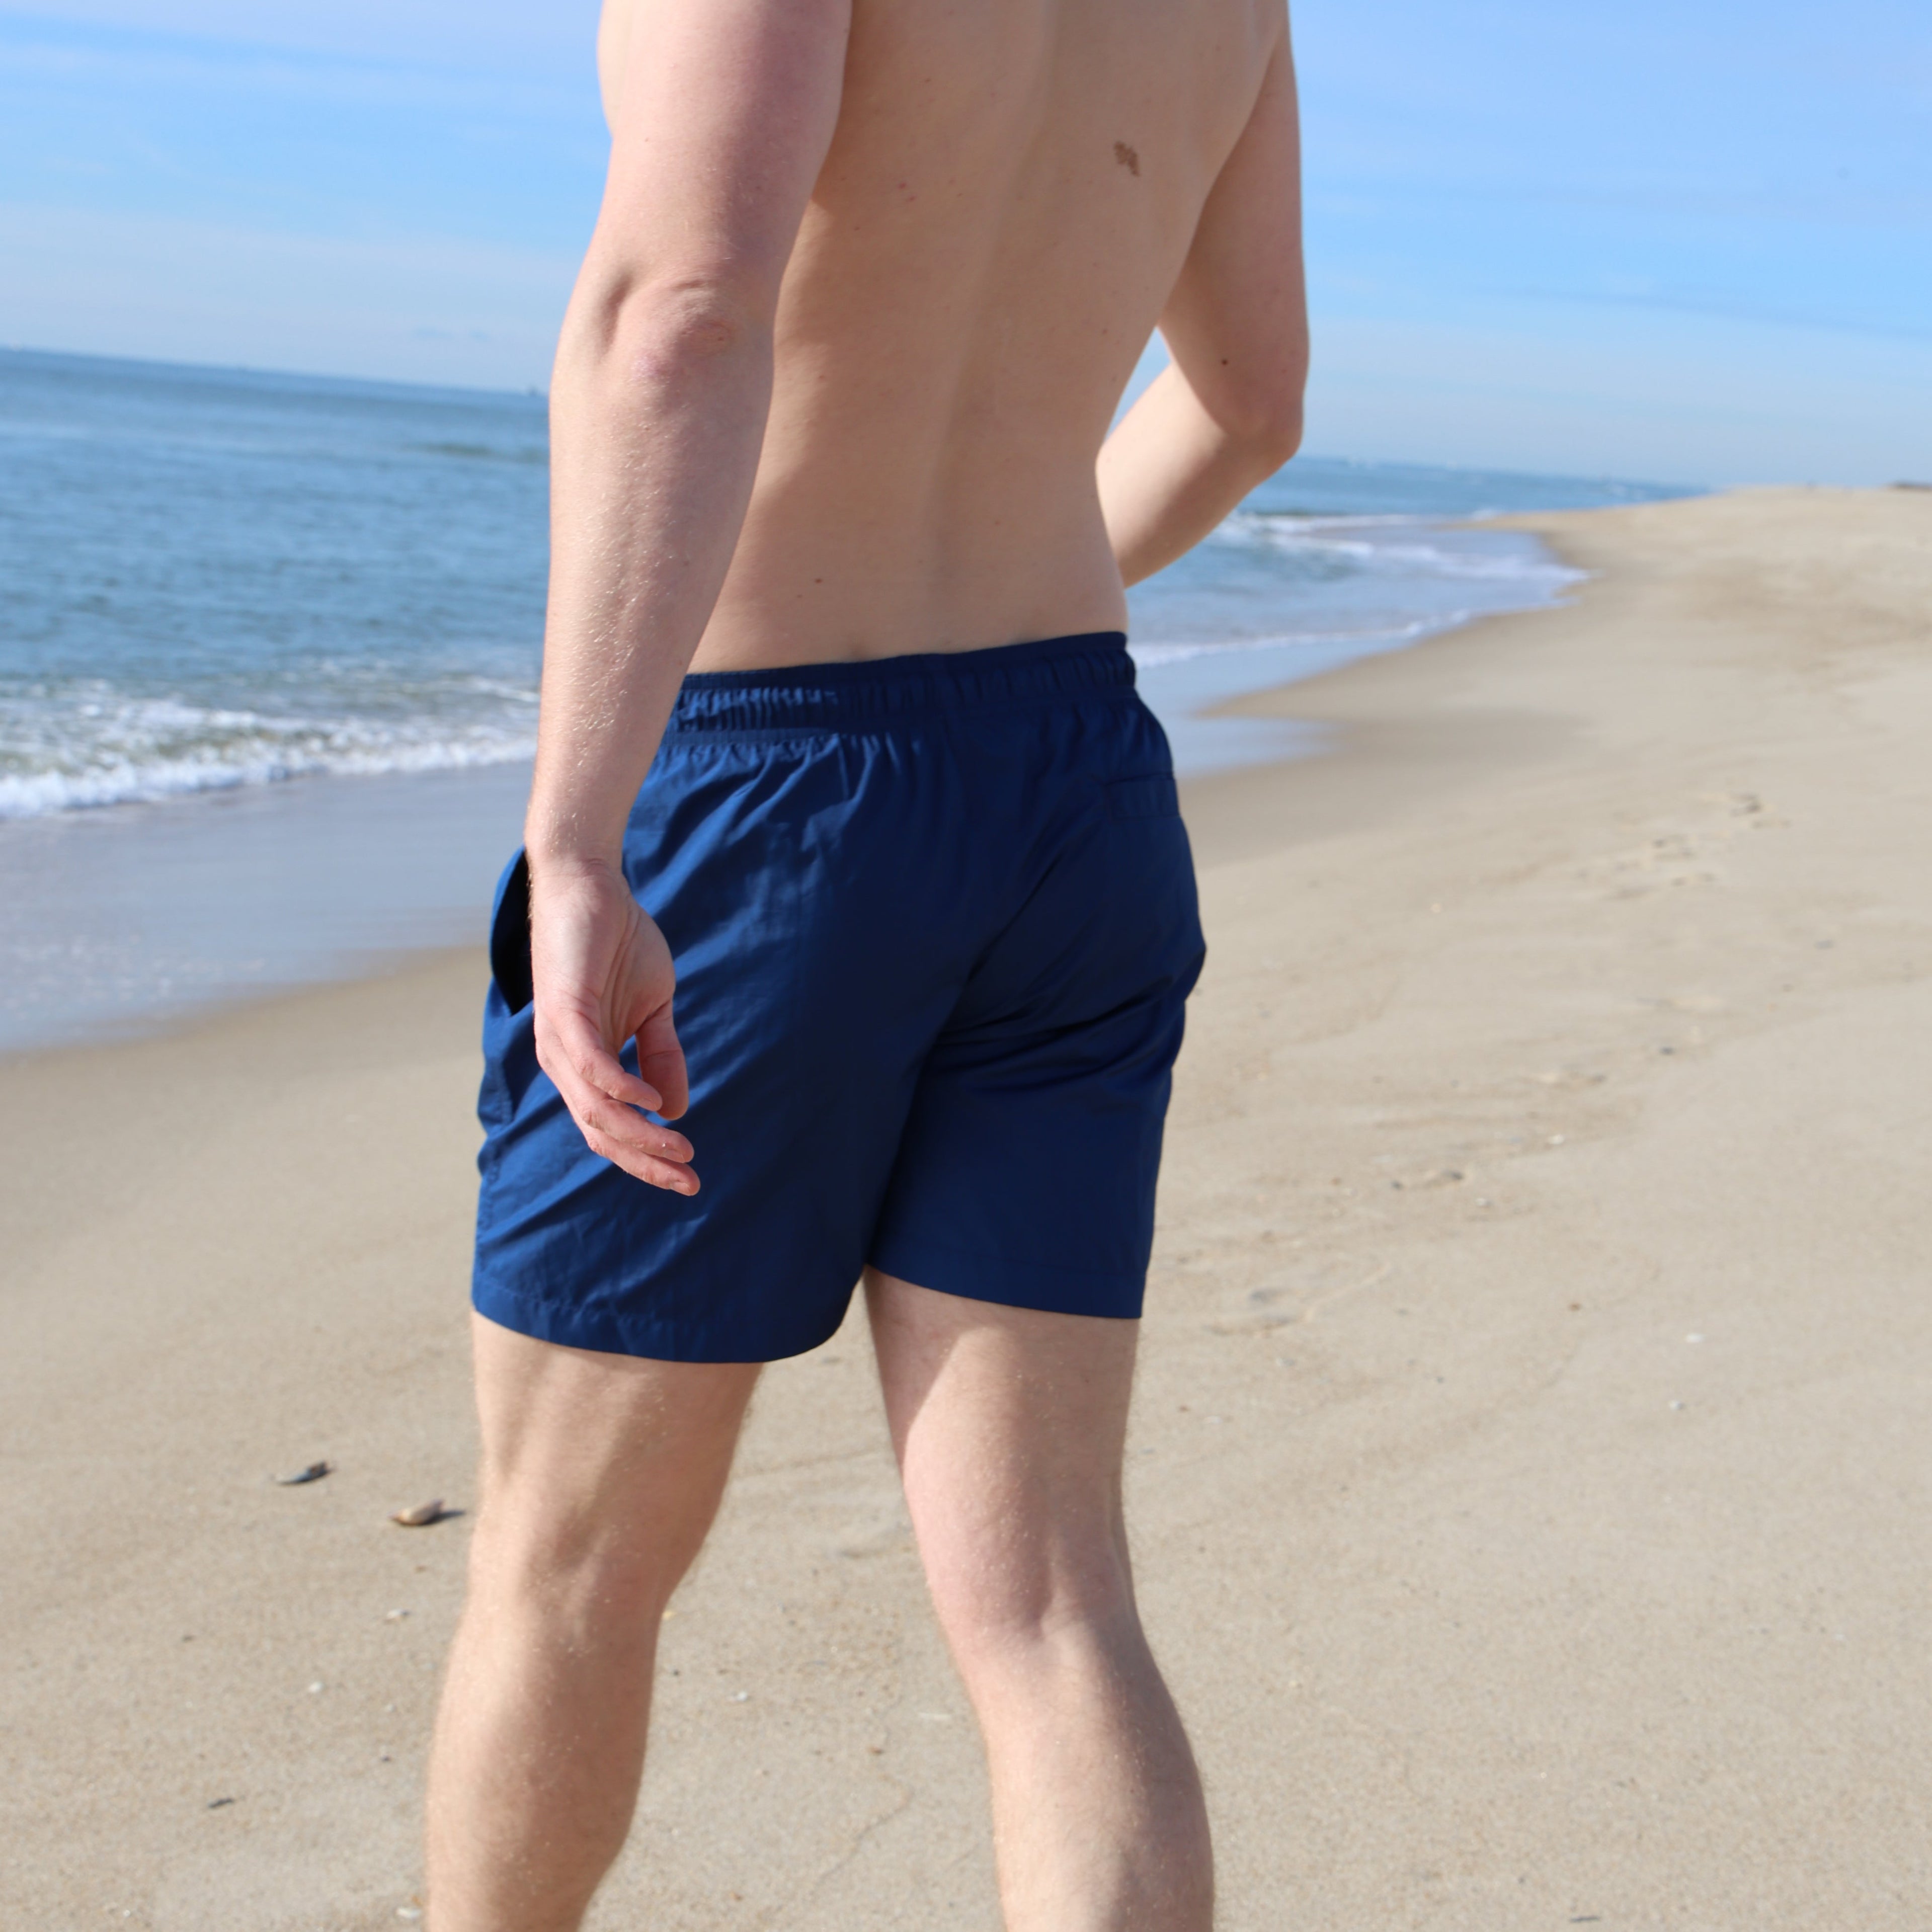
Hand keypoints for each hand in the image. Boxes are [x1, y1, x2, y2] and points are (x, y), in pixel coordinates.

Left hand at [527, 857, 697, 1193]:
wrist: (591, 885)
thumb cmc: (618, 942)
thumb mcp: (653, 1006)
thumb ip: (661, 1054)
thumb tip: (673, 1110)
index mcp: (584, 1063)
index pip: (609, 1128)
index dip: (647, 1157)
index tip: (688, 1177)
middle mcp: (564, 1060)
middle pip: (600, 1132)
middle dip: (645, 1162)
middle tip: (688, 1181)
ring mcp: (560, 1038)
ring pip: (595, 1108)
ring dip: (638, 1134)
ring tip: (679, 1148)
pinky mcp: (564, 1011)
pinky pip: (590, 1065)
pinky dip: (619, 1089)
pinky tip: (649, 1103)